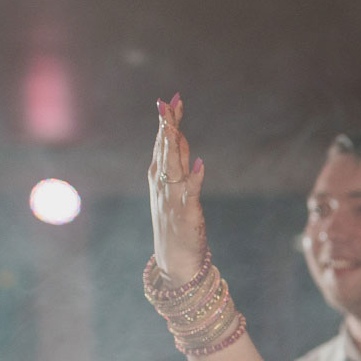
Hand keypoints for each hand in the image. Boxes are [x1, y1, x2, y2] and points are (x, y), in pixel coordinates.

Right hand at [148, 95, 208, 283]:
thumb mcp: (177, 192)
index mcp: (159, 177)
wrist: (174, 260)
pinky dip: (195, 179)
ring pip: (173, 165)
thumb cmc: (176, 225)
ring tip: (174, 124)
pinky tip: (200, 165)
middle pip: (166, 149)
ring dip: (174, 144)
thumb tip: (189, 147)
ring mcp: (173, 198)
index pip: (164, 143)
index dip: (168, 121)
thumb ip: (182, 168)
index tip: (172, 100)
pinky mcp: (187, 213)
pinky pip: (191, 193)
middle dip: (168, 125)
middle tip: (169, 102)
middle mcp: (163, 184)